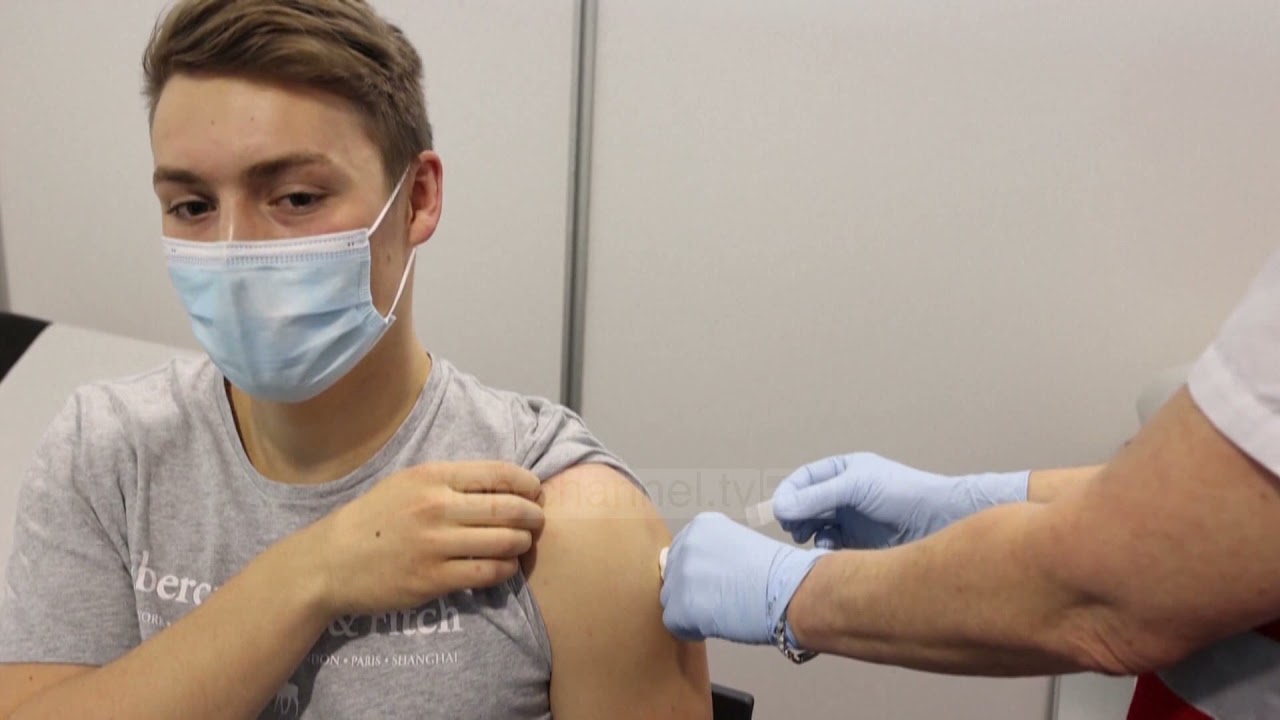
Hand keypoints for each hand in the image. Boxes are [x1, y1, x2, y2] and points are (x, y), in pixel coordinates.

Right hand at [301, 461, 544, 616]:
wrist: (331, 561)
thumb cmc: (374, 519)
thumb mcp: (407, 483)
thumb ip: (451, 481)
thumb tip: (503, 485)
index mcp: (432, 476)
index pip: (499, 473)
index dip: (528, 484)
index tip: (535, 492)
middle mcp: (436, 507)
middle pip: (509, 509)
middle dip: (533, 516)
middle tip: (537, 521)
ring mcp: (435, 544)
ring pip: (504, 542)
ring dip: (522, 544)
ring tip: (521, 545)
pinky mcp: (433, 579)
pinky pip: (488, 573)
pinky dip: (505, 570)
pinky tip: (503, 567)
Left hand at [660, 512, 827, 644]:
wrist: (790, 591)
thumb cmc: (778, 573)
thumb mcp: (739, 545)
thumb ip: (711, 554)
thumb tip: (692, 575)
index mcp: (701, 526)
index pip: (681, 552)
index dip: (700, 572)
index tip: (718, 580)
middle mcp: (685, 545)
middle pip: (673, 575)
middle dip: (692, 589)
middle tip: (721, 598)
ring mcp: (680, 575)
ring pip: (671, 600)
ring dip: (691, 609)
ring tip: (722, 611)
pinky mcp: (680, 606)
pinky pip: (675, 623)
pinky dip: (693, 629)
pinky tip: (718, 624)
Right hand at [772, 452, 1028, 548]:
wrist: (939, 521)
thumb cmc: (904, 494)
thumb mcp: (856, 487)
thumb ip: (817, 497)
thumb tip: (780, 506)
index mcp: (844, 472)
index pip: (805, 479)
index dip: (789, 493)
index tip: (780, 510)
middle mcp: (845, 494)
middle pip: (806, 504)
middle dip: (795, 516)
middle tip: (792, 529)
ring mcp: (851, 519)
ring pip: (816, 527)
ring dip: (807, 534)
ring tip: (807, 540)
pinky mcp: (859, 543)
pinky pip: (830, 546)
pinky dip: (824, 550)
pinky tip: (828, 552)